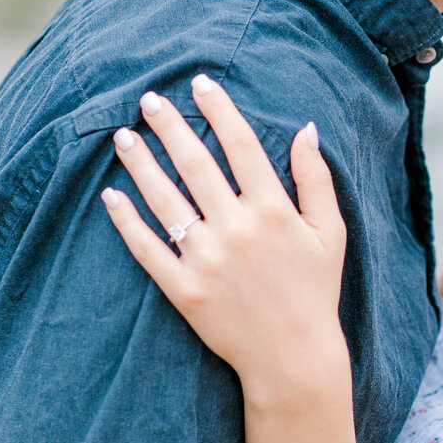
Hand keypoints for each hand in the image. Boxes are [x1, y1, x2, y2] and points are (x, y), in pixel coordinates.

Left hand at [101, 77, 347, 400]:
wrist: (293, 358)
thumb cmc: (314, 292)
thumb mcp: (330, 233)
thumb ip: (316, 179)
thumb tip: (305, 128)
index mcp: (273, 211)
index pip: (241, 145)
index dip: (219, 109)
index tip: (199, 83)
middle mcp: (237, 230)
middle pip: (196, 164)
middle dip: (169, 126)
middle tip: (148, 100)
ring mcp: (207, 260)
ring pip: (165, 200)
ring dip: (141, 164)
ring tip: (123, 137)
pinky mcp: (185, 290)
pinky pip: (148, 250)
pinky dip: (127, 222)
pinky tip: (112, 196)